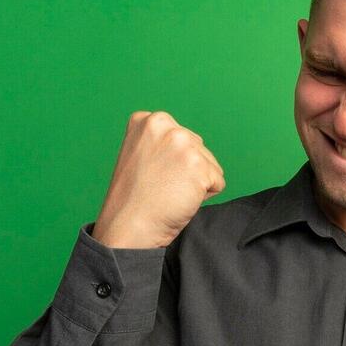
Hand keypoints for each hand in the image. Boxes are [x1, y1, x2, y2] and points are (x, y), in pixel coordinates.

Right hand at [92, 110, 225, 247]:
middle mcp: (166, 125)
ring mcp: (183, 144)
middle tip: (162, 186)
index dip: (172, 162)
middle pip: (199, 149)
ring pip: (210, 166)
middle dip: (187, 171)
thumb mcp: (140, 155)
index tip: (152, 173)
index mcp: (149, 120)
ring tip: (169, 193)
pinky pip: (218, 183)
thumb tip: (191, 144)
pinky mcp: (199, 165)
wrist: (127, 226)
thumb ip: (162, 143)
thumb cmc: (134, 198)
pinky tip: (179, 199)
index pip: (183, 138)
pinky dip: (204, 196)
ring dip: (196, 183)